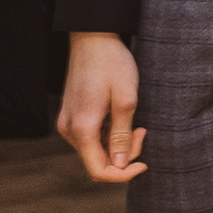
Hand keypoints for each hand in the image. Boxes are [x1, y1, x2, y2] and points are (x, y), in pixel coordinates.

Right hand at [57, 31, 145, 182]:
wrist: (93, 38)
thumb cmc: (112, 64)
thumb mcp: (126, 99)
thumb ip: (121, 135)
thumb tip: (119, 165)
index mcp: (82, 128)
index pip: (99, 171)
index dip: (123, 174)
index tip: (144, 164)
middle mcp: (69, 129)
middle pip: (97, 162)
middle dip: (124, 154)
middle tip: (142, 130)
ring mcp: (68, 122)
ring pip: (95, 150)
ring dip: (117, 144)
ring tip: (134, 121)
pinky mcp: (71, 115)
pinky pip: (91, 137)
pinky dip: (108, 135)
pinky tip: (120, 116)